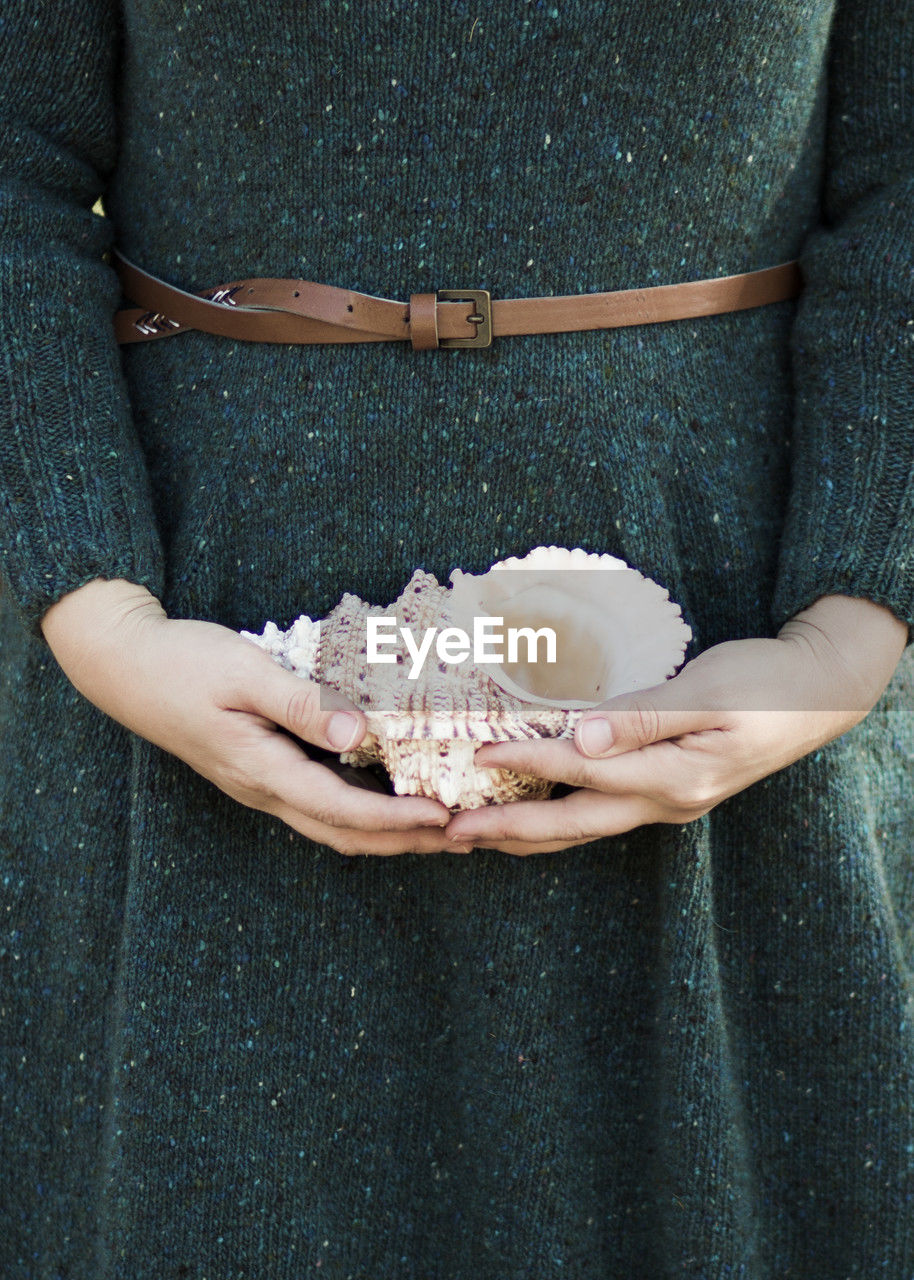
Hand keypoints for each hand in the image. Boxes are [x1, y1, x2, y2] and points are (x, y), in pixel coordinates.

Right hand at [40, 578, 461, 855]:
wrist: (125, 665)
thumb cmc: (183, 662)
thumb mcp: (244, 672)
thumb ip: (301, 705)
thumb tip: (357, 735)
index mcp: (261, 769)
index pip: (341, 808)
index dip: (395, 818)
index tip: (444, 817)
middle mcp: (264, 788)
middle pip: (344, 833)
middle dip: (404, 842)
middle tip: (463, 841)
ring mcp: (261, 784)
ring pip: (332, 824)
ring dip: (387, 833)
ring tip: (439, 831)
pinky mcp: (261, 770)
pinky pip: (320, 803)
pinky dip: (362, 809)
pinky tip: (390, 796)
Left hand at [445, 594, 907, 855]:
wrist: (818, 693)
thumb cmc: (766, 682)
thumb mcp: (709, 691)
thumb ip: (644, 718)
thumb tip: (580, 738)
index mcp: (676, 777)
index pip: (584, 771)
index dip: (526, 760)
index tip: (476, 753)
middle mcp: (669, 801)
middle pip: (574, 822)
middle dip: (509, 828)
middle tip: (450, 832)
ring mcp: (669, 803)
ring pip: (584, 826)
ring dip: (528, 831)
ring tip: (475, 834)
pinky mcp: (668, 792)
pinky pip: (600, 812)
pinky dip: (559, 815)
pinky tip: (531, 810)